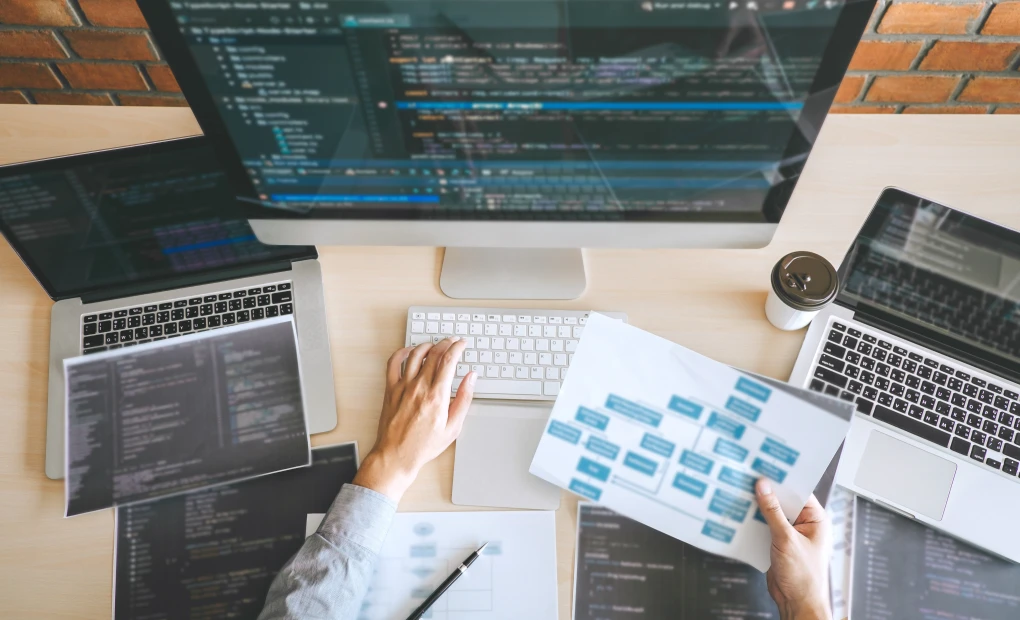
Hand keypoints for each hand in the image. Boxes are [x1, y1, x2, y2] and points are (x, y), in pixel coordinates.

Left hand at [353, 338, 475, 500]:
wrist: (396, 455)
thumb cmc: (423, 445)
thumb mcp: (453, 427)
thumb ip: (463, 399)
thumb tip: (471, 378)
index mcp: (437, 396)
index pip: (449, 361)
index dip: (457, 348)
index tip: (462, 344)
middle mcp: (419, 388)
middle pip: (434, 354)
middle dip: (446, 343)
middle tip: (452, 342)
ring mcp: (403, 387)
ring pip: (416, 355)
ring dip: (428, 345)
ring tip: (435, 345)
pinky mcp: (390, 389)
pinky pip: (394, 363)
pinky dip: (402, 353)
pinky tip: (409, 351)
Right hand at [755, 478, 832, 619]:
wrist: (796, 603)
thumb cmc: (804, 577)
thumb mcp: (786, 539)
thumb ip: (773, 512)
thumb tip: (764, 488)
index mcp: (817, 520)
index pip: (799, 492)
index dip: (782, 481)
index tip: (766, 469)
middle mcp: (805, 525)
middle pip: (784, 501)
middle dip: (767, 493)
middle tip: (750, 479)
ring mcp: (791, 534)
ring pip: (773, 513)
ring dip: (759, 508)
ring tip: (742, 494)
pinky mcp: (778, 543)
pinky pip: (765, 526)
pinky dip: (755, 521)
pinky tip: (742, 515)